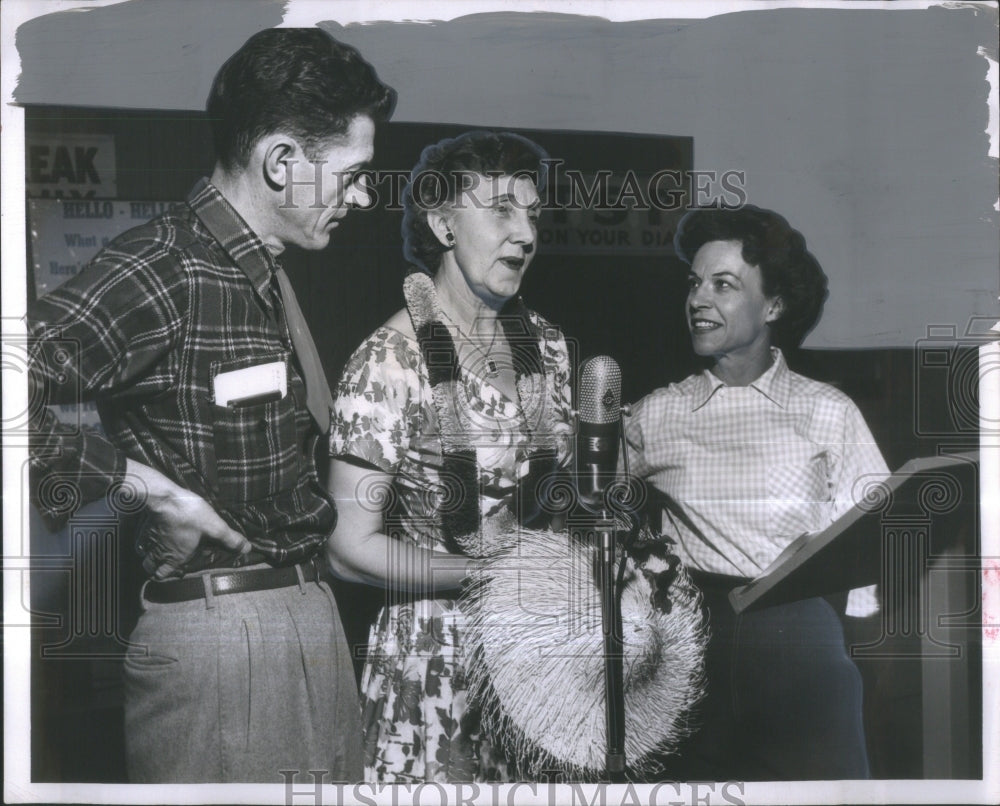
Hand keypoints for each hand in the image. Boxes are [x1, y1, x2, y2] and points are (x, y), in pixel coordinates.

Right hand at [127, 459, 250, 578]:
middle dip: (156, 566)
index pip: (162, 575)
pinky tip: (152, 533)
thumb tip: (247, 549)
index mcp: (174, 557)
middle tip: (166, 559)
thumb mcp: (215, 526)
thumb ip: (230, 540)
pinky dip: (144, 541)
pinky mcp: (140, 527)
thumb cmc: (189, 514)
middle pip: (149, 567)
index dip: (168, 574)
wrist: (163, 496)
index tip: (175, 568)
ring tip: (160, 548)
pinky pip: (138, 540)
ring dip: (149, 554)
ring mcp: (146, 540)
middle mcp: (158, 552)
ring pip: (143, 555)